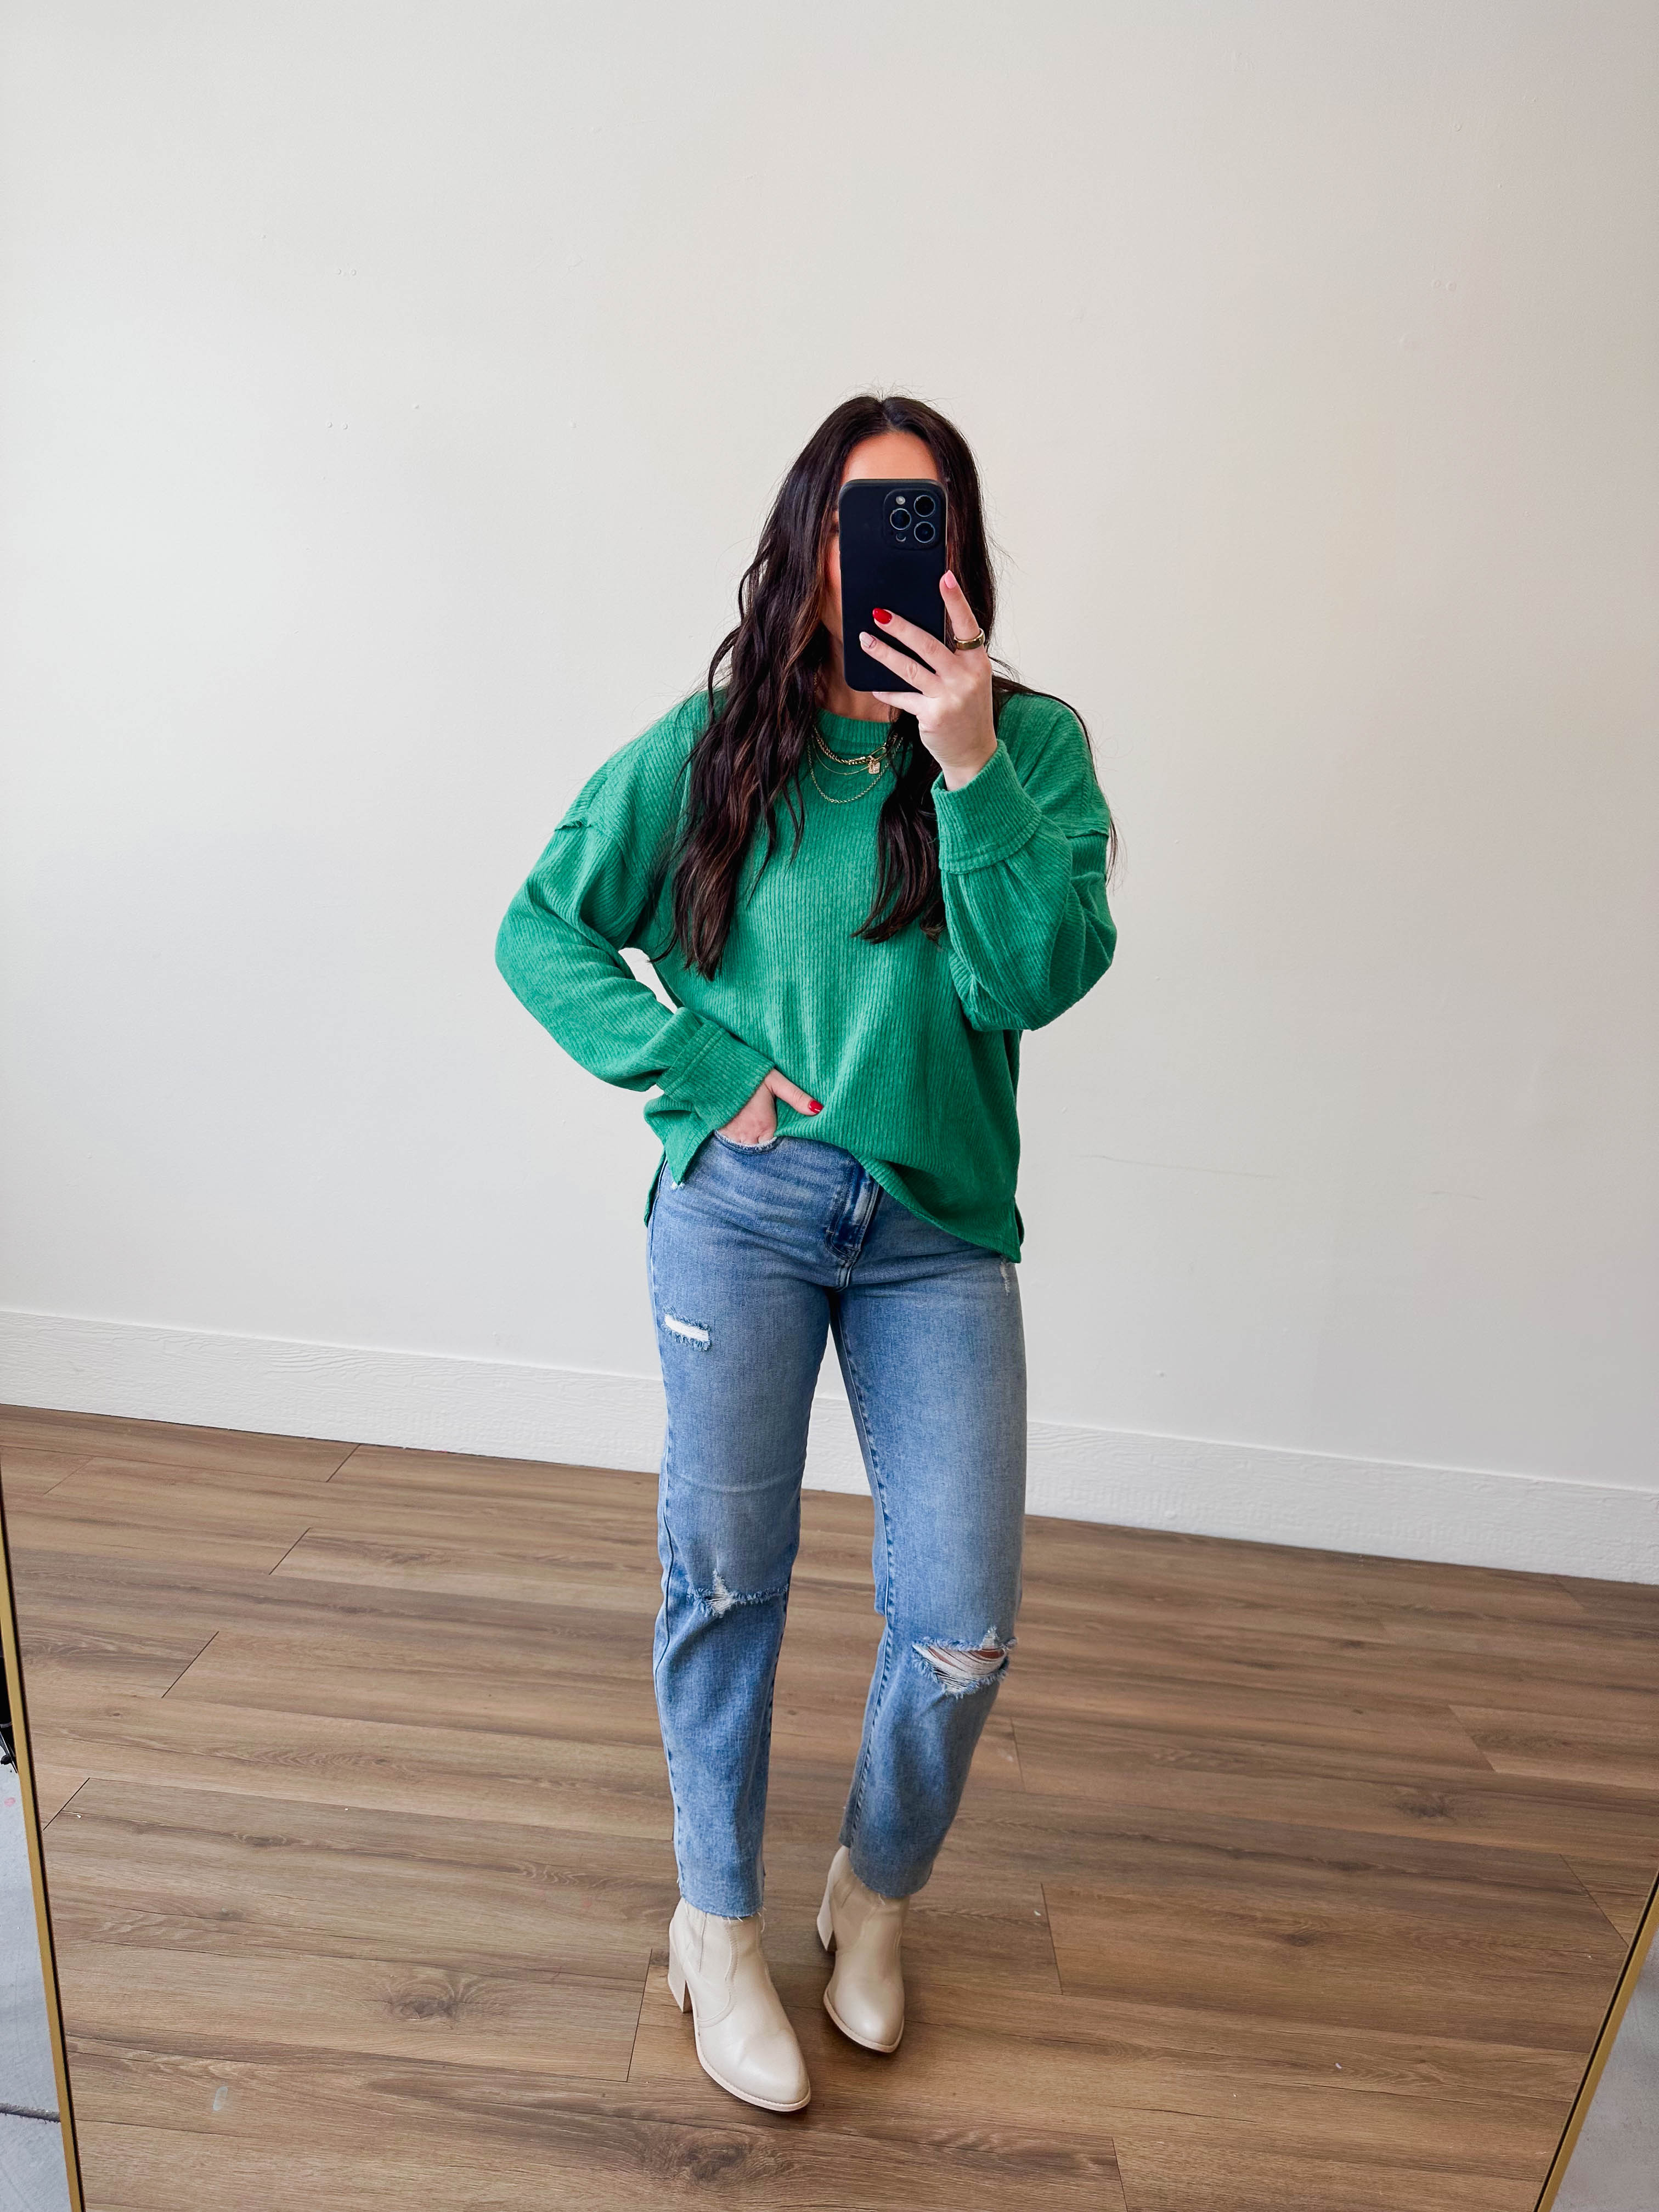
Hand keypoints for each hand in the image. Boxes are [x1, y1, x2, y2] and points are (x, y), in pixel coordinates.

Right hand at [719, 1068, 820, 1142]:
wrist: (714, 1069)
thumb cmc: (748, 1073)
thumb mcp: (775, 1081)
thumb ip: (796, 1097)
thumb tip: (818, 1109)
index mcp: (765, 1126)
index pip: (778, 1145)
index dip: (781, 1140)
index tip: (783, 1132)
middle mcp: (749, 1136)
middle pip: (763, 1150)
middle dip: (767, 1145)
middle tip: (770, 1132)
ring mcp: (733, 1136)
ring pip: (747, 1150)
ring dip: (753, 1144)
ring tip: (756, 1131)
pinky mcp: (720, 1133)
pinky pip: (733, 1144)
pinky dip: (739, 1140)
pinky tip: (742, 1129)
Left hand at [859, 572, 996, 788]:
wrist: (975, 753)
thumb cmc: (968, 710)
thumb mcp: (970, 679)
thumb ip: (952, 657)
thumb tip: (916, 630)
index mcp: (978, 662)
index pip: (967, 624)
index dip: (955, 600)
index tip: (944, 577)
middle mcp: (966, 678)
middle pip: (929, 644)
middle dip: (900, 627)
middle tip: (878, 612)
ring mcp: (949, 698)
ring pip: (909, 669)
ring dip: (883, 653)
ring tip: (864, 639)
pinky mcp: (932, 716)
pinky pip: (903, 698)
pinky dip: (887, 690)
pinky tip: (874, 684)